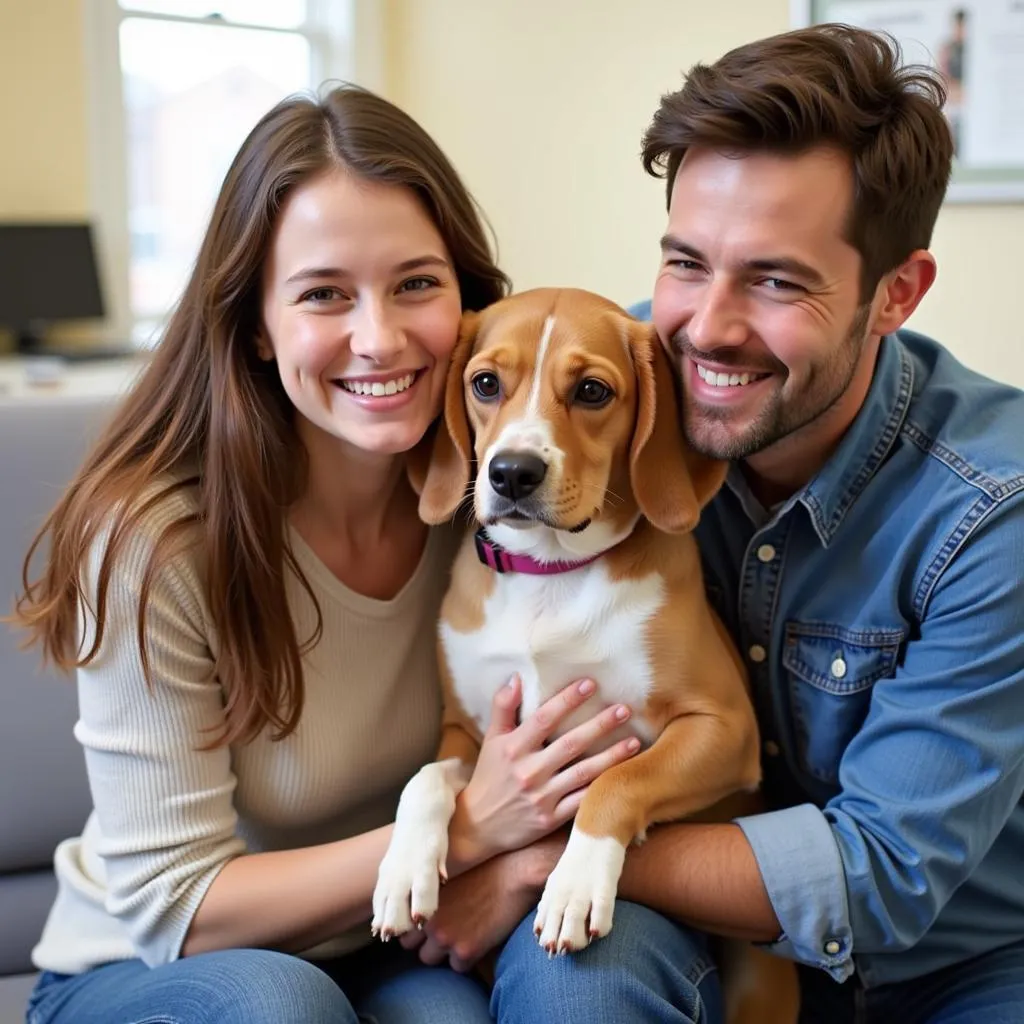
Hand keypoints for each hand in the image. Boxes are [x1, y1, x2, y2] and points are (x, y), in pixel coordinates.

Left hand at [400, 838, 562, 971]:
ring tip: (462, 933)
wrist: (514, 873)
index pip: (404, 929)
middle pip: (413, 948)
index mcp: (422, 902)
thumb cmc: (483, 870)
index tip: (428, 924)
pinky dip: (467, 958)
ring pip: (430, 960)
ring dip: (443, 951)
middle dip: (427, 943)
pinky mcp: (466, 951)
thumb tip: (418, 910)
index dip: (417, 928)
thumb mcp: (446, 879)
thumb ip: (429, 896)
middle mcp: (429, 922)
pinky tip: (479, 938)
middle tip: (446, 931)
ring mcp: (446, 939)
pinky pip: (458, 967)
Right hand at [449, 676, 640, 864]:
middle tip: (624, 709)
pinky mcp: (551, 818)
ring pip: (583, 773)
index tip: (590, 683)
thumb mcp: (492, 739)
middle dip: (599, 725)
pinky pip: (582, 801)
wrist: (478, 826)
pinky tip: (621, 777)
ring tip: (635, 741)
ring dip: (611, 756)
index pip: (544, 718)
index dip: (567, 700)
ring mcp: (541, 796)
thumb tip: (516, 677)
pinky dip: (601, 789)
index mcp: (513, 748)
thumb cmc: (489, 776)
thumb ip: (503, 707)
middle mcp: (528, 771)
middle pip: (570, 744)